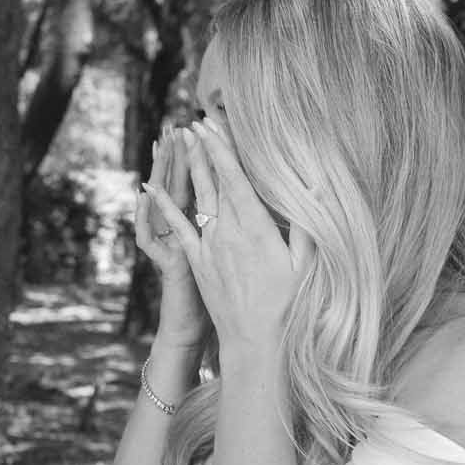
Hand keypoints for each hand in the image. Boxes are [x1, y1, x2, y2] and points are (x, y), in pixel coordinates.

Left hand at [146, 119, 309, 359]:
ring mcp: (209, 247)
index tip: (213, 126)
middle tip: (194, 121)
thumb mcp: (308, 265)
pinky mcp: (197, 262)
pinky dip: (164, 205)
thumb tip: (314, 187)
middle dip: (204, 150)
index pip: (236, 180)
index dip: (223, 150)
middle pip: (213, 182)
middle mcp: (228, 233)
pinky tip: (150, 187)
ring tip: (180, 141)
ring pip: (196, 198)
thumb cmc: (291, 305)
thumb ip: (308, 224)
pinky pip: (178, 227)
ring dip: (187, 168)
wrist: (257, 343)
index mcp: (257, 229)